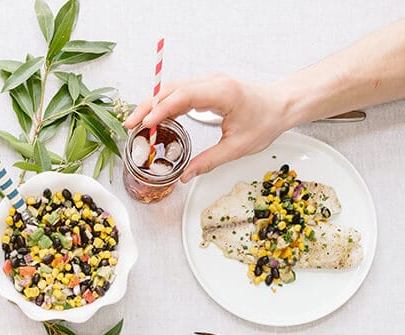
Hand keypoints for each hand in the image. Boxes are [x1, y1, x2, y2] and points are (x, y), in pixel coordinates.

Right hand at [125, 75, 288, 181]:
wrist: (281, 105)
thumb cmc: (265, 121)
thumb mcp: (238, 148)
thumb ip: (209, 161)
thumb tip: (184, 177)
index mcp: (222, 93)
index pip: (183, 96)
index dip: (161, 109)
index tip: (144, 124)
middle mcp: (212, 82)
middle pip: (171, 88)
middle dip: (148, 105)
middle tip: (129, 124)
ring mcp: (209, 82)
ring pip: (172, 88)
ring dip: (153, 104)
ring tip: (136, 123)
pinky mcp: (207, 87)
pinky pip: (180, 92)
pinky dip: (164, 104)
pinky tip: (155, 119)